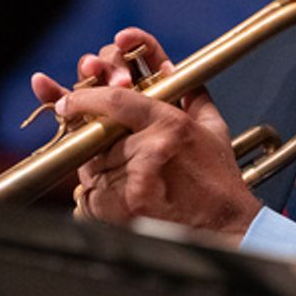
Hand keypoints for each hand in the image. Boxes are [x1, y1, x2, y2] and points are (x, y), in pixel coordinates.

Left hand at [32, 28, 263, 237]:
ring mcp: (138, 176)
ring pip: (91, 167)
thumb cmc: (219, 182)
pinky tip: (124, 204)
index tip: (67, 103)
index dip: (84, 98)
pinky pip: (92, 196)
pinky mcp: (127, 205)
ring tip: (128, 185)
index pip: (114, 99)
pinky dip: (98, 200)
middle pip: (96, 135)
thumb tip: (162, 67)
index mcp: (171, 122)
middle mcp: (153, 146)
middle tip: (101, 153)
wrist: (228, 228)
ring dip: (98, 175)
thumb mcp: (212, 127)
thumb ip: (188, 94)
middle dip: (93, 144)